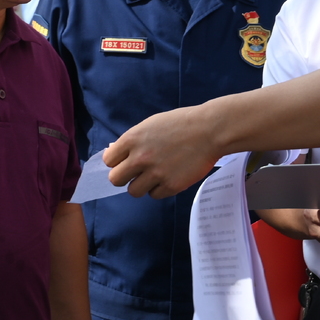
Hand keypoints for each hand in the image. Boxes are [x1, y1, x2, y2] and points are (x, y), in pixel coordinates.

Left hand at [103, 106, 220, 198]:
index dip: (117, 162)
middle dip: (125, 177)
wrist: (210, 130)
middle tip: (137, 173)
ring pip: (134, 191)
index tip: (125, 161)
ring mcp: (155, 173)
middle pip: (115, 180)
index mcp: (133, 139)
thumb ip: (134, 140)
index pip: (109, 160)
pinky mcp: (171, 185)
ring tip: (156, 175)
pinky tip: (170, 177)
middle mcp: (141, 157)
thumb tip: (117, 153)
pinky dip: (160, 189)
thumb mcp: (152, 124)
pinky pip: (155, 195)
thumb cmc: (182, 124)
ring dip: (142, 185)